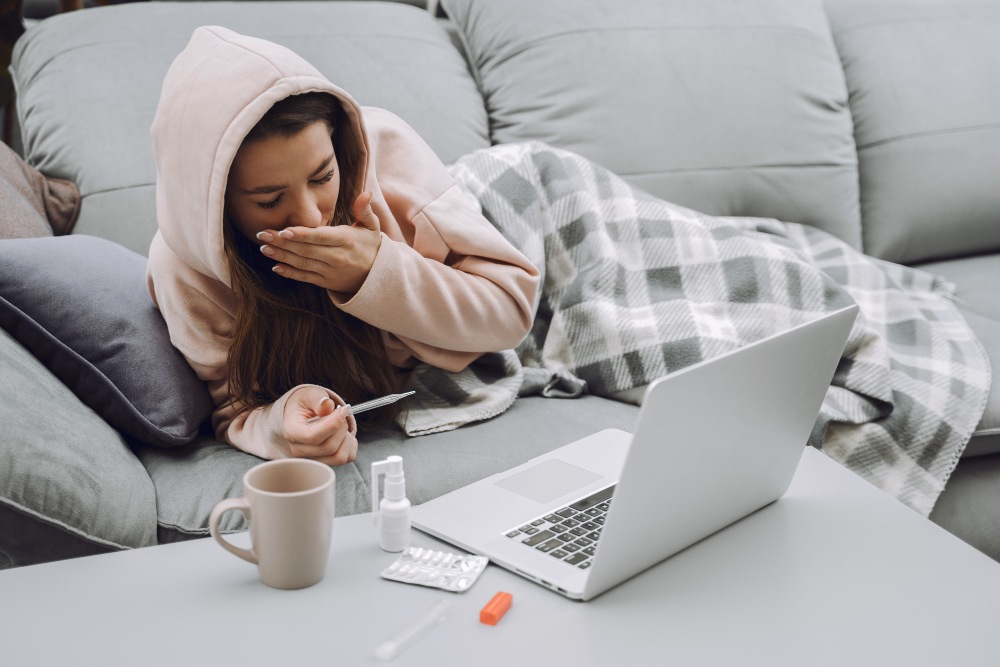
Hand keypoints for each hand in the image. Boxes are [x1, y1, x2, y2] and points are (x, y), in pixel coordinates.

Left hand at [258, 191, 381, 293]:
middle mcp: (336, 257)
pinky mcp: (325, 282)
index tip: (283, 229)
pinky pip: (305, 277)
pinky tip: (276, 267)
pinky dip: (290, 273)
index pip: (320, 236)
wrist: (377, 276)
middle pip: (306, 249)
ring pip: (302, 263)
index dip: (301, 234)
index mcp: (345, 240)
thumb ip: (364, 209)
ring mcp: (330, 271)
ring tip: (264, 248)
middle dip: (282, 242)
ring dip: (281, 256)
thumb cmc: (370, 246)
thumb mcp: (372, 227)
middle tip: (262, 234)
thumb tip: (366, 192)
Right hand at [282, 386, 356, 465]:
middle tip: (341, 414)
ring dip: (347, 438)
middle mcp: (299, 449)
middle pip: (329, 447)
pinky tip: (344, 434)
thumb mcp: (310, 395)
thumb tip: (327, 405)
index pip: (313, 436)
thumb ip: (318, 399)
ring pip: (339, 457)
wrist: (301, 414)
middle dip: (342, 428)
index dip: (333, 424)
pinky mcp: (325, 463)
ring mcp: (312, 459)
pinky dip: (350, 446)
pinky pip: (346, 459)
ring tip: (341, 425)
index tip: (343, 410)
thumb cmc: (304, 404)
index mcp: (292, 431)